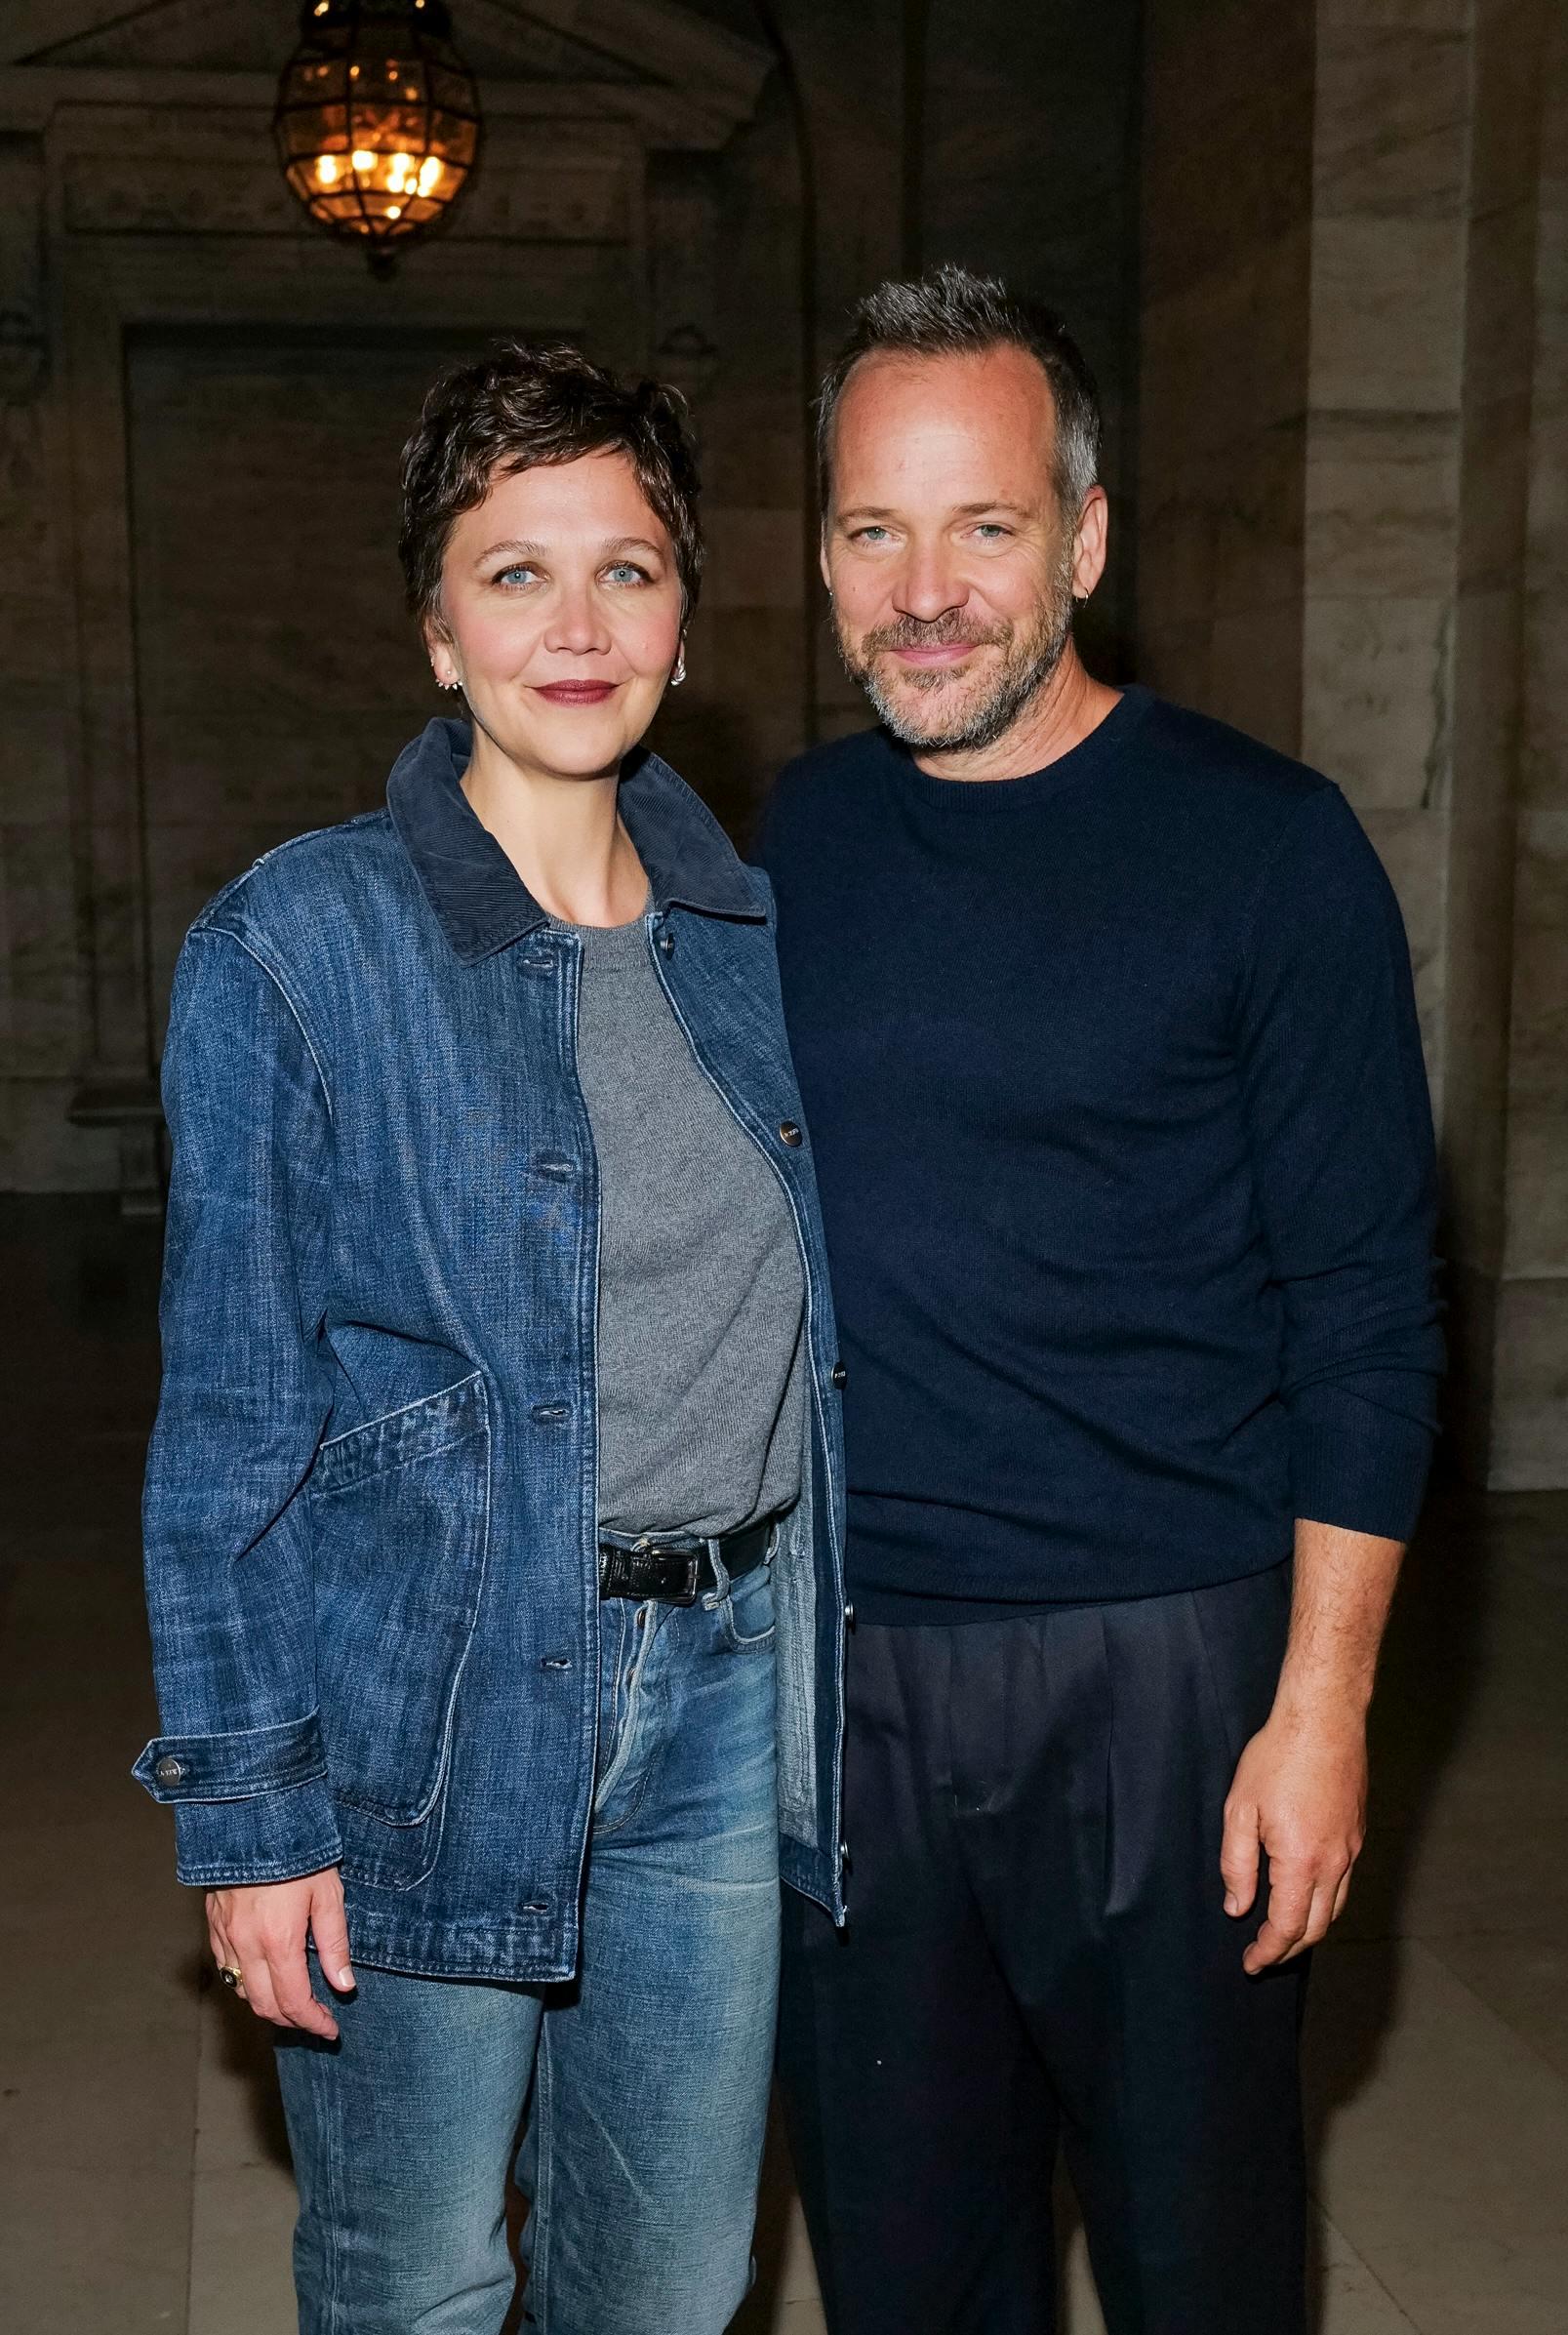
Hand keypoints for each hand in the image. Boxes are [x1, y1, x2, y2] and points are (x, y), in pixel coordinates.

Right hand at [206, 1867, 353, 2038]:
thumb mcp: (328, 1894)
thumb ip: (335, 1944)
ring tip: (293, 1998)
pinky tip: (263, 1974)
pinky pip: (225, 1968)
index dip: (313, 2023)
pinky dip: (244, 1982)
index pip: (293, 2002)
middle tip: (315, 2019)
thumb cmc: (297, 1851)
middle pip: (264, 2006)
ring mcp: (225, 1936)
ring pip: (241, 1990)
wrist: (251, 1816)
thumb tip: (344, 1986)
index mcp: (278, 1941)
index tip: (330, 2029)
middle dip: (291, 2020)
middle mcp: (246, 1945)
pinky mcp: (212, 1924)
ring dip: (267, 2003)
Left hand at [1220, 1704, 1366, 1974]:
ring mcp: (1351, 1848)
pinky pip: (1344, 1882)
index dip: (1269, 1952)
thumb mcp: (1240, 1809)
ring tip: (1284, 1934)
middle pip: (1317, 1927)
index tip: (1251, 1963)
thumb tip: (1238, 1907)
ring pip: (1335, 1908)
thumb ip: (1236, 1864)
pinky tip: (1306, 1894)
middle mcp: (1334, 1863)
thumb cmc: (1277, 1757)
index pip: (1287, 1927)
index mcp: (1301, 1861)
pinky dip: (1325, 1901)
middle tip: (1264, 1955)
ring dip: (1310, 1928)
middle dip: (1290, 1949)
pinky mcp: (1357, 1832)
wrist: (1323, 1719)